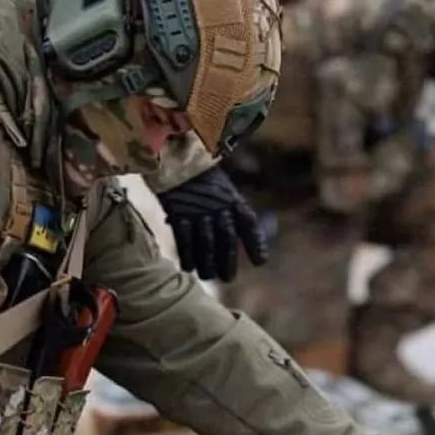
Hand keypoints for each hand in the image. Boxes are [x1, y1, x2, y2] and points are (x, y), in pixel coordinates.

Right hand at [156, 166, 268, 281]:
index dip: (256, 243)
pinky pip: (184, 239)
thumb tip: (233, 232)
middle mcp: (218, 207)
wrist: (173, 155)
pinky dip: (187, 255)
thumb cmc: (198, 172)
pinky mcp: (178, 213)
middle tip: (228, 279)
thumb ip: (226, 207)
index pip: (249, 223)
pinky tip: (188, 268)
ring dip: (207, 263)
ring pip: (206, 244)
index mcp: (232, 198)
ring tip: (208, 276)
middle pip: (227, 240)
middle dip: (228, 261)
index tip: (261, 262)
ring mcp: (198, 211)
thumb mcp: (220, 186)